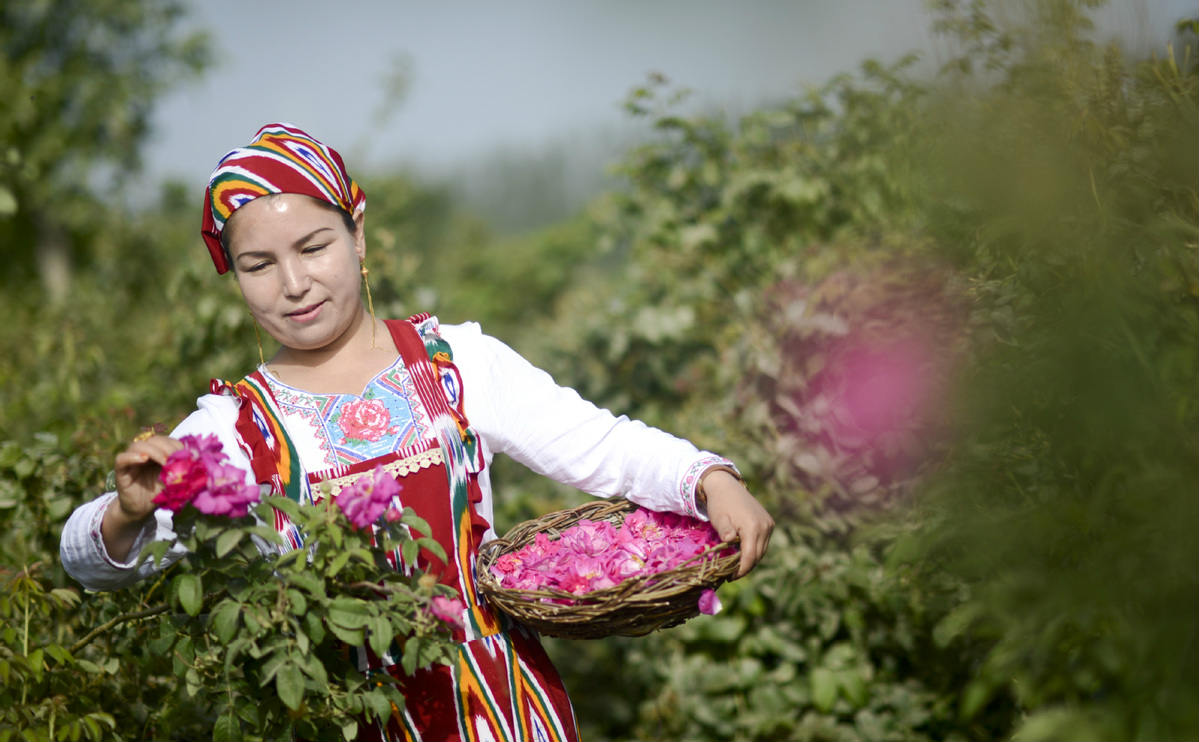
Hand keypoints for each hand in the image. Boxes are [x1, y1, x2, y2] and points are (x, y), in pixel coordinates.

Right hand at [103, 435, 181, 560]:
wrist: (142, 510)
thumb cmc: (160, 493)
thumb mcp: (175, 481)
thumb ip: (184, 472)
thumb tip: (204, 467)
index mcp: (157, 452)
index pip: (166, 440)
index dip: (176, 445)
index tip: (186, 454)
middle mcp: (144, 452)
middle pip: (153, 440)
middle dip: (166, 446)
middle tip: (175, 458)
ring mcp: (131, 460)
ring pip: (138, 445)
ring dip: (153, 450)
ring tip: (164, 461)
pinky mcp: (121, 470)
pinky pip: (122, 458)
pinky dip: (133, 456)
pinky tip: (144, 459)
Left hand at [701, 469, 773, 577]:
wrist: (726, 486)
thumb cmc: (719, 504)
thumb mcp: (719, 519)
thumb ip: (725, 531)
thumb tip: (729, 540)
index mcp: (753, 527)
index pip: (750, 556)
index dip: (741, 570)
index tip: (730, 578)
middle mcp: (765, 526)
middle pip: (758, 555)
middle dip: (746, 567)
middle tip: (732, 575)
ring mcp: (768, 524)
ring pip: (762, 550)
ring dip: (751, 559)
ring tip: (737, 566)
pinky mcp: (768, 522)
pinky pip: (763, 542)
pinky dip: (755, 549)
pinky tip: (743, 553)